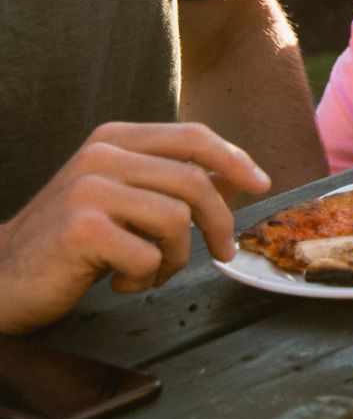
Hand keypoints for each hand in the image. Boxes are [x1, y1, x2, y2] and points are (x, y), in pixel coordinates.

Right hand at [0, 123, 269, 333]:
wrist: (2, 276)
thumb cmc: (73, 241)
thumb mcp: (124, 198)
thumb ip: (170, 181)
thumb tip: (236, 178)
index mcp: (114, 139)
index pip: (193, 137)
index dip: (234, 160)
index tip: (261, 184)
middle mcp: (101, 155)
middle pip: (195, 182)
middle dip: (219, 224)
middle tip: (222, 253)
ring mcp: (89, 189)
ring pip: (176, 221)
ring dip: (174, 258)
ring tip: (147, 272)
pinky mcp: (82, 229)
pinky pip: (148, 256)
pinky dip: (143, 278)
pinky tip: (116, 282)